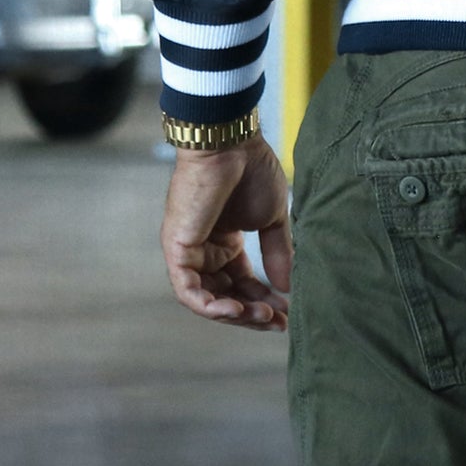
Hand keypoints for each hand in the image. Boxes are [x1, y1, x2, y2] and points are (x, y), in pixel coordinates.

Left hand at [160, 134, 293, 329]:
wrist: (230, 143)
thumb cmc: (251, 170)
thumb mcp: (272, 218)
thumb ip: (277, 253)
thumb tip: (288, 288)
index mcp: (224, 241)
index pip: (241, 283)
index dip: (263, 301)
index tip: (286, 314)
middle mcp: (204, 250)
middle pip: (226, 296)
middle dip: (252, 313)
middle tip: (278, 322)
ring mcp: (188, 251)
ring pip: (207, 299)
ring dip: (234, 314)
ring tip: (262, 316)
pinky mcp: (177, 249)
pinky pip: (188, 290)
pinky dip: (209, 306)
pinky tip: (236, 311)